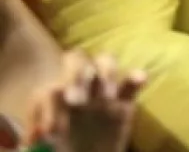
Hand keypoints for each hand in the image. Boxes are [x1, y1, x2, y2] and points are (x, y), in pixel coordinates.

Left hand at [24, 51, 143, 151]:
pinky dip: (137, 76)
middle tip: (76, 102)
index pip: (48, 91)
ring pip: (105, 62)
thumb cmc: (60, 151)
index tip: (51, 132)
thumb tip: (34, 141)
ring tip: (106, 97)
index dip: (49, 108)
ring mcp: (102, 91)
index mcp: (51, 100)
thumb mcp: (42, 149)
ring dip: (105, 74)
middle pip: (75, 62)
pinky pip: (132, 81)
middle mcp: (76, 88)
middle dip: (76, 77)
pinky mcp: (124, 100)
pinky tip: (139, 80)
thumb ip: (36, 141)